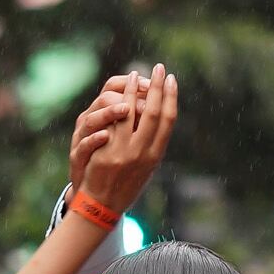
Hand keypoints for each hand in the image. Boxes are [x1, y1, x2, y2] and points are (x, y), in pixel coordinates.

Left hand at [66, 64, 176, 222]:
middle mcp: (144, 153)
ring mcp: (125, 152)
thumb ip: (151, 145)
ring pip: (133, 113)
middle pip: (155, 112)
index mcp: (156, 156)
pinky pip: (114, 121)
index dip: (171, 97)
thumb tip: (158, 119)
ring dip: (136, 90)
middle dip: (158, 88)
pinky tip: (118, 90)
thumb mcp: (144, 168)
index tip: (171, 80)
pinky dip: (118, 101)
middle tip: (160, 68)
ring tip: (137, 74)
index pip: (169, 120)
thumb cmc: (124, 185)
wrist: (101, 206)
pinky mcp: (108, 151)